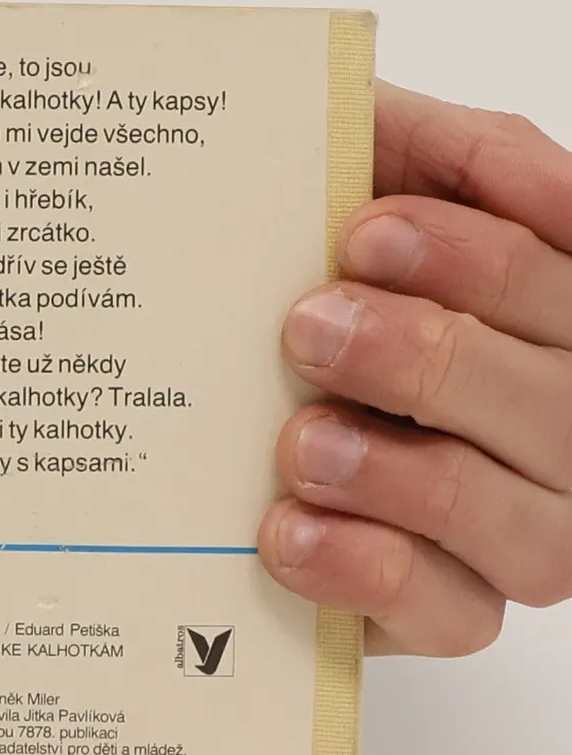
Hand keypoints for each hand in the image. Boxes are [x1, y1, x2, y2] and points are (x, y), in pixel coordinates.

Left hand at [262, 81, 571, 654]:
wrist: (216, 429)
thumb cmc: (317, 285)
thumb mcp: (370, 180)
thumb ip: (427, 147)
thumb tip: (443, 140)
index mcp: (556, 316)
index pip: (567, 279)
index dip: (480, 256)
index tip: (364, 232)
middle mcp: (562, 425)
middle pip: (558, 401)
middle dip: (428, 356)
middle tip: (308, 328)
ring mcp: (523, 527)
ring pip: (523, 522)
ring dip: (403, 476)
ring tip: (299, 441)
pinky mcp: (448, 609)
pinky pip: (453, 614)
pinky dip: (368, 570)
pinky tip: (288, 528)